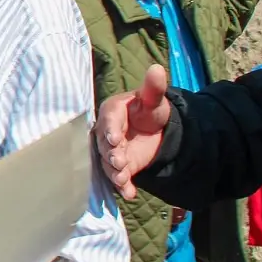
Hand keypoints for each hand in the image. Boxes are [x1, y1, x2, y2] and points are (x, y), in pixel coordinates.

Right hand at [96, 64, 170, 200]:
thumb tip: (157, 68)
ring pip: (108, 162)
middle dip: (111, 153)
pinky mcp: (119, 166)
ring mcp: (111, 151)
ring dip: (115, 172)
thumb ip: (154, 88)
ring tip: (124, 180)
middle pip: (104, 143)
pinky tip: (129, 193)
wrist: (155, 131)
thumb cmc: (149, 110)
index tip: (115, 139)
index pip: (108, 119)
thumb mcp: (154, 100)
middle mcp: (106, 132)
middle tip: (119, 161)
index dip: (110, 129)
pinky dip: (123, 186)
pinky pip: (118, 176)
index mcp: (112, 111)